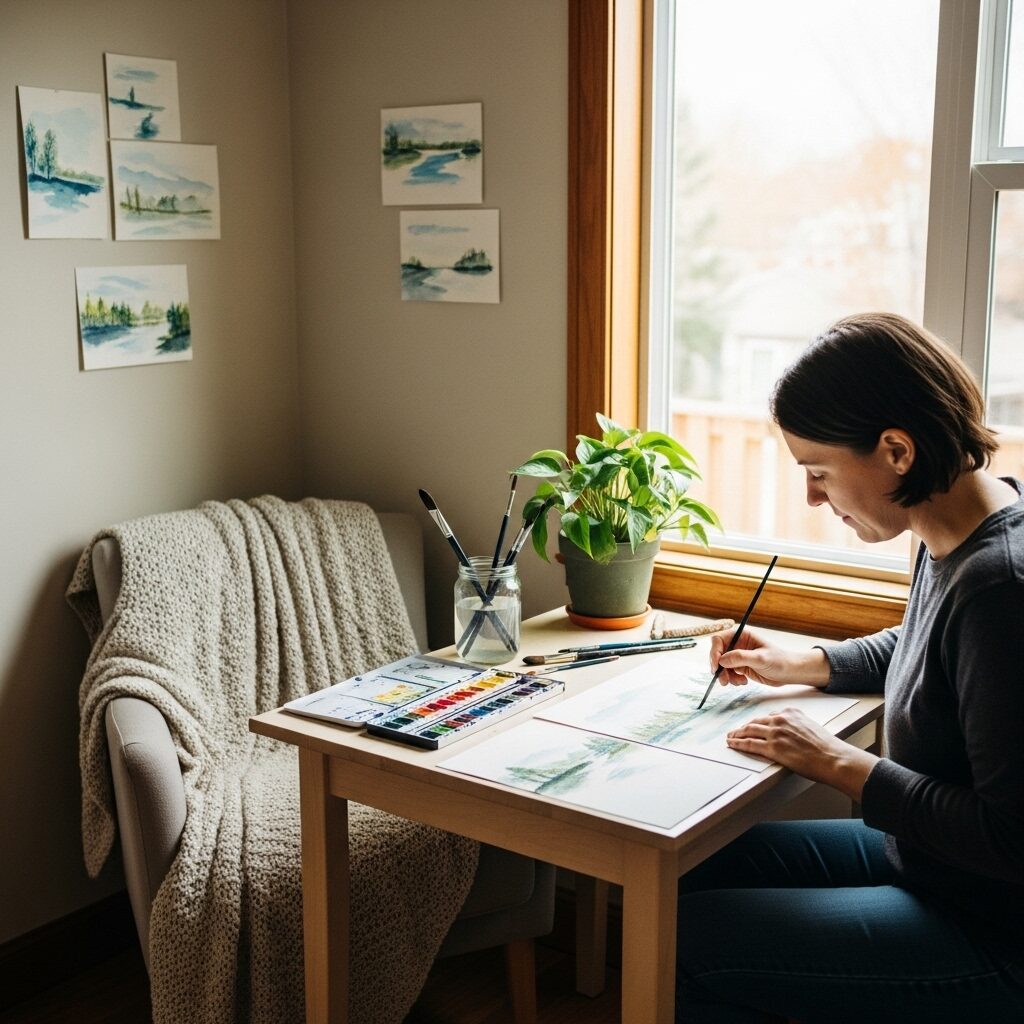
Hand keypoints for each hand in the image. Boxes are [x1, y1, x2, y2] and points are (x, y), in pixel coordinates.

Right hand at [710, 627, 829, 688]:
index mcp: (742, 636)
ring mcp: (738, 656)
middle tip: (723, 680)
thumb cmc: (779, 661)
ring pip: (721, 665)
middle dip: (718, 667)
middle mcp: (737, 644)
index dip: (714, 652)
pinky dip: (731, 679)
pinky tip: (742, 682)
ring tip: (737, 682)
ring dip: (725, 675)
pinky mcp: (740, 667)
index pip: (719, 640)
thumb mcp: (760, 658)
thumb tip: (721, 660)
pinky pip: (728, 673)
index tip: (716, 665)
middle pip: (717, 653)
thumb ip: (740, 658)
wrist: (790, 673)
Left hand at [726, 707, 875, 800]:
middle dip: (743, 727)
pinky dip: (738, 744)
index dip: (757, 723)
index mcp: (791, 713)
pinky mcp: (773, 748)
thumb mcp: (810, 727)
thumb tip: (788, 734)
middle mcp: (781, 719)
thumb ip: (796, 726)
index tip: (751, 726)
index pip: (768, 716)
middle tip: (735, 732)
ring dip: (737, 734)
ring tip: (731, 738)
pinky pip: (750, 744)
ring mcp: (776, 733)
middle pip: (755, 722)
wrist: (833, 758)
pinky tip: (733, 744)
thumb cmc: (826, 748)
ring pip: (749, 731)